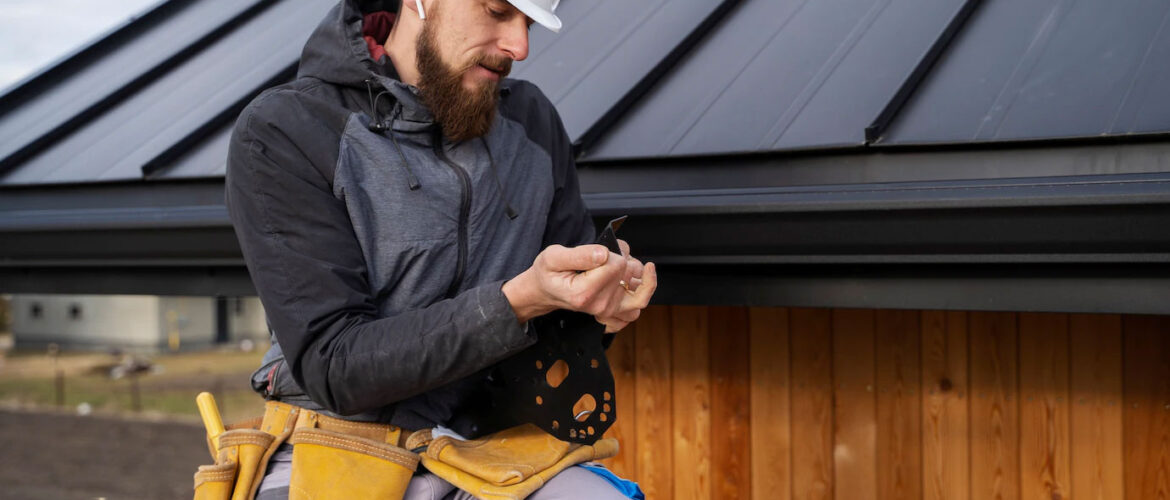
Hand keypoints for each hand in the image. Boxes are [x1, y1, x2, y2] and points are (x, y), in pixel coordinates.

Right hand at [502, 242, 655, 330]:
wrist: (545, 291)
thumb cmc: (548, 273)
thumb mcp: (553, 257)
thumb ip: (579, 254)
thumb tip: (604, 253)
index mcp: (584, 293)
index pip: (616, 264)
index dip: (610, 251)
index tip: (596, 251)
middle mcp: (599, 305)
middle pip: (629, 272)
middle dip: (621, 257)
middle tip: (604, 254)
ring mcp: (608, 311)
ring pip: (640, 290)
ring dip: (635, 273)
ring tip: (618, 263)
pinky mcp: (614, 312)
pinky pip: (638, 304)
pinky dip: (641, 291)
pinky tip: (632, 280)